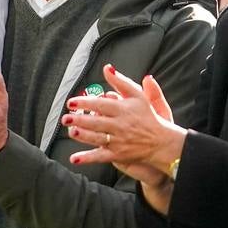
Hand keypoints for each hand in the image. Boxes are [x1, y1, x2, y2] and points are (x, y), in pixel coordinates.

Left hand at [65, 65, 188, 181]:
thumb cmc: (147, 116)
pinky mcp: (118, 154)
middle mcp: (120, 125)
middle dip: (81, 120)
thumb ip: (121, 82)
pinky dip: (87, 158)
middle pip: (97, 122)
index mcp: (123, 109)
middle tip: (66, 118)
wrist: (161, 141)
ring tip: (71, 131)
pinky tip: (75, 159)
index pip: (101, 105)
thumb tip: (107, 68)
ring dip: (83, 136)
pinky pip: (100, 156)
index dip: (86, 102)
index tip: (71, 102)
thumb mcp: (138, 95)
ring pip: (98, 138)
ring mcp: (118, 141)